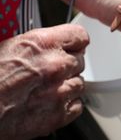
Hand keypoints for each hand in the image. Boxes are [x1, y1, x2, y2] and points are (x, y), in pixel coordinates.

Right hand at [0, 24, 88, 139]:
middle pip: (80, 61)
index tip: (73, 46)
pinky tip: (49, 103)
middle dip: (67, 65)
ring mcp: (59, 91)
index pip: (80, 36)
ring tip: (45, 89)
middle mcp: (55, 65)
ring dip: (67, 85)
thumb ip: (39, 44)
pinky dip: (67, 105)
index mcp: (42, 44)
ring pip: (79, 83)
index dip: (75, 42)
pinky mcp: (58, 114)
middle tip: (50, 71)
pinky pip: (76, 106)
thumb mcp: (9, 47)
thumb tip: (51, 45)